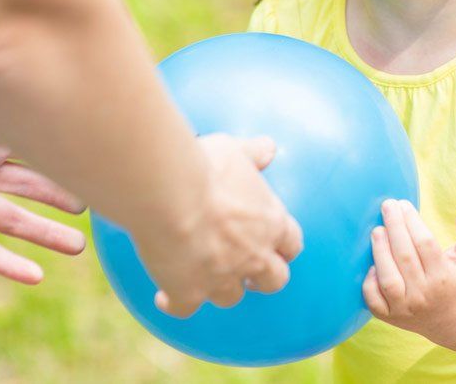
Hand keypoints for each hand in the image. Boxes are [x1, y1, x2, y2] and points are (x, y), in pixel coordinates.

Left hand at [0, 85, 86, 283]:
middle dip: (62, 198)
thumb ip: (32, 121)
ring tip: (78, 247)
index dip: (66, 164)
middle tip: (93, 207)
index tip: (99, 171)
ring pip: (16, 222)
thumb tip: (75, 122)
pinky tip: (36, 277)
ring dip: (46, 235)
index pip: (38, 154)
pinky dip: (8, 264)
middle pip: (33, 189)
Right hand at [146, 133, 303, 316]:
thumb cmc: (204, 168)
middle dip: (263, 279)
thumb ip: (252, 153)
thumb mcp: (233, 151)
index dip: (285, 247)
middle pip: (274, 280)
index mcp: (271, 222)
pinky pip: (184, 309)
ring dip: (219, 289)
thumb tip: (269, 147)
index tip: (276, 247)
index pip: (292, 243)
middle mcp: (254, 256)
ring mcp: (223, 278)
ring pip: (231, 297)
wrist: (171, 195)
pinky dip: (175, 303)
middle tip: (249, 274)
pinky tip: (164, 296)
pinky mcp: (190, 292)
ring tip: (204, 279)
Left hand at [363, 199, 455, 338]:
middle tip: (387, 206)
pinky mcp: (389, 317)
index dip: (412, 222)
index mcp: (444, 279)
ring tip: (377, 230)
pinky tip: (371, 263)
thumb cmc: (455, 281)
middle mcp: (424, 295)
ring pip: (389, 279)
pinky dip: (369, 283)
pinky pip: (374, 301)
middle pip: (405, 257)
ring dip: (380, 251)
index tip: (404, 204)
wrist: (448, 321)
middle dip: (394, 228)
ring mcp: (405, 308)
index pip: (425, 244)